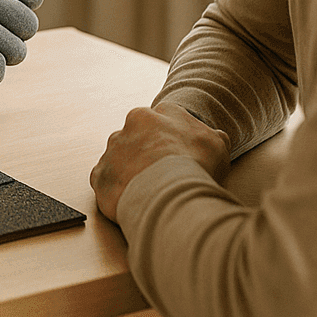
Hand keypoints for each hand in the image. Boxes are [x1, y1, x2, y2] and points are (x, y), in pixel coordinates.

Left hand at [90, 102, 230, 219]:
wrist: (171, 193)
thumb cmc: (196, 166)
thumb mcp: (216, 144)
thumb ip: (210, 135)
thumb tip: (211, 137)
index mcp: (150, 115)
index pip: (155, 124)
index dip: (167, 143)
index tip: (175, 159)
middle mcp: (126, 128)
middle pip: (135, 142)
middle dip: (145, 158)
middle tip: (162, 179)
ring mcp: (111, 152)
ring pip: (119, 161)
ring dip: (131, 174)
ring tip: (150, 193)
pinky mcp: (100, 176)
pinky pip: (107, 183)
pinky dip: (119, 193)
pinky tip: (135, 202)